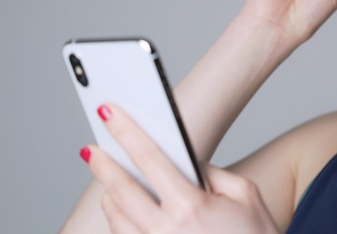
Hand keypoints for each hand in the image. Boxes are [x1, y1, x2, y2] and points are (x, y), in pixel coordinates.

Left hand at [82, 104, 278, 232]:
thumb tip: (186, 161)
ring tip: (113, 182)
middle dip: (103, 165)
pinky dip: (120, 221)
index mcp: (191, 207)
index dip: (127, 132)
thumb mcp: (245, 195)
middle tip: (91, 150)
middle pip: (121, 189)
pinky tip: (125, 212)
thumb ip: (213, 172)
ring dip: (110, 195)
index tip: (110, 114)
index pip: (150, 159)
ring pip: (116, 217)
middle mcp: (167, 231)